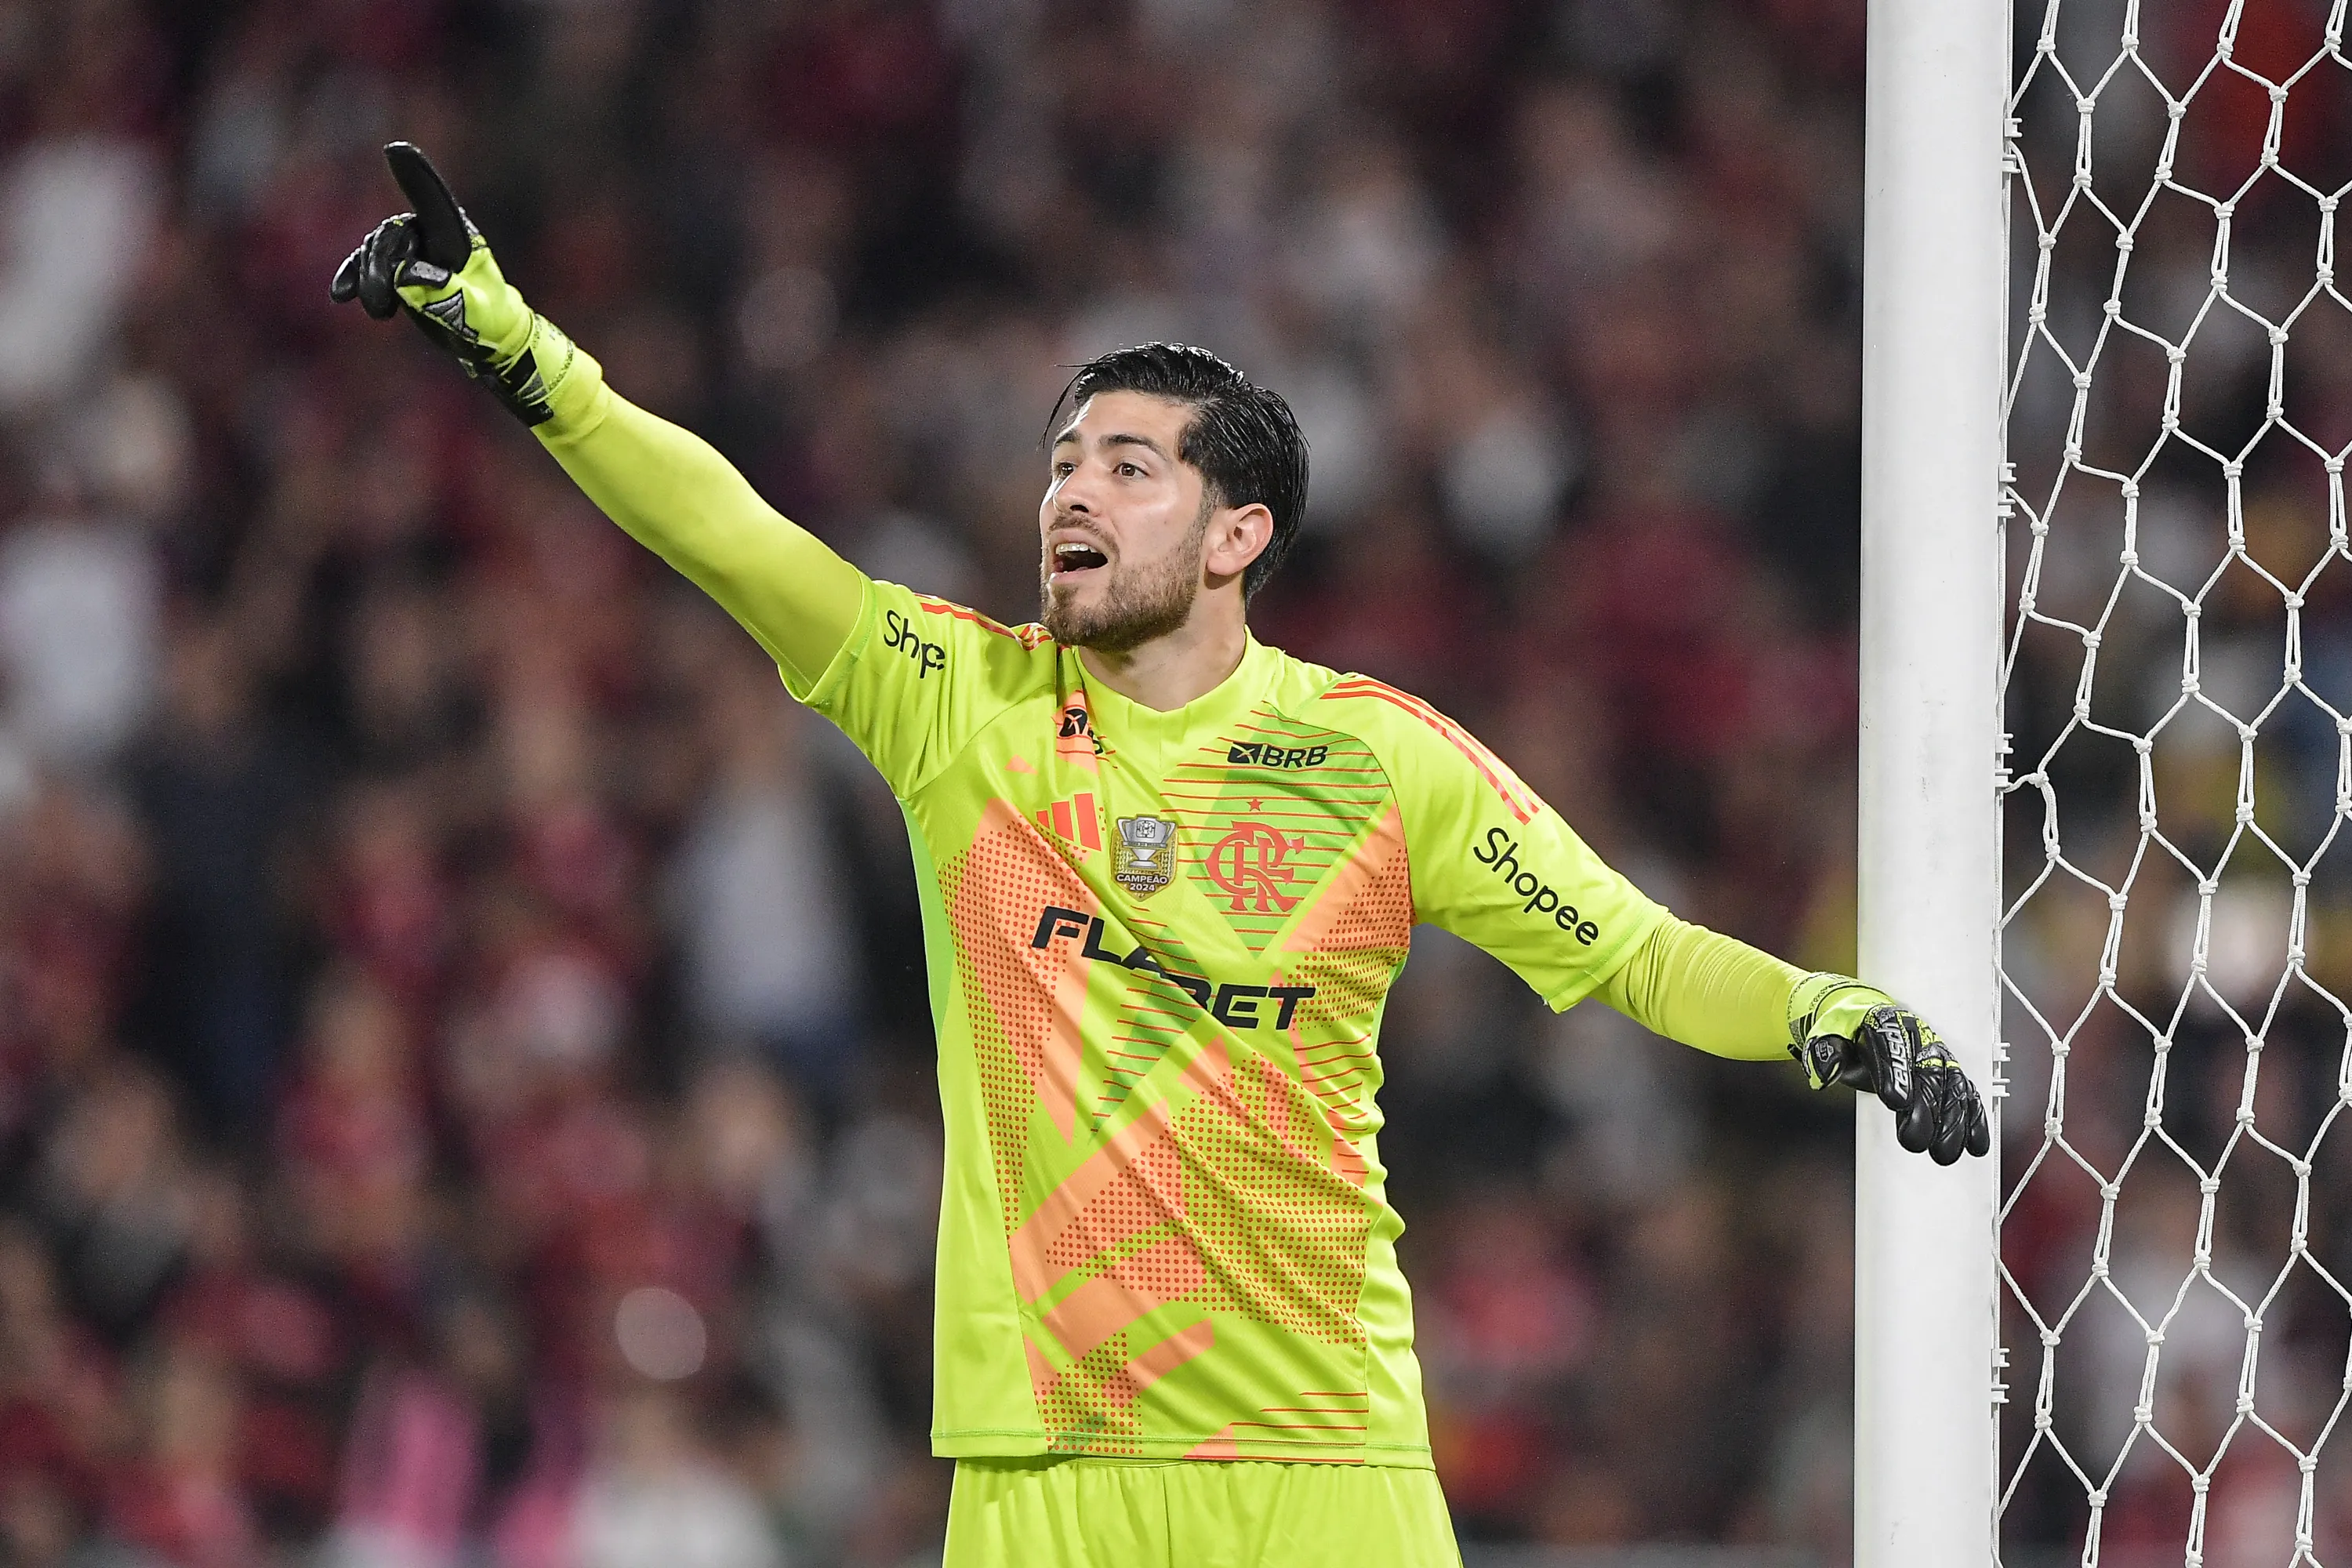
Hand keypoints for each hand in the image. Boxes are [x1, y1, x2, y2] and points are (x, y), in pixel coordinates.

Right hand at [329, 142, 576, 425]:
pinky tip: (340, 295)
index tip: (396, 149)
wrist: (486, 338)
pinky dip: (353, 277)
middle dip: (379, 270)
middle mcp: (431, 233)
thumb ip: (445, 292)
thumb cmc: (489, 322)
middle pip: (390, 235)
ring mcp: (412, 247)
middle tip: (383, 309)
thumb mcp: (474, 312)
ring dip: (369, 281)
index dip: (415, 174)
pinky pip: (364, 264)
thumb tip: (404, 275)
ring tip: (382, 313)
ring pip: (374, 250)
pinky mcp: (396, 266)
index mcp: (457, 237)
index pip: (433, 200)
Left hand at [1788, 975, 1990, 1165]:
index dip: (1896, 1075)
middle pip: (1927, 1075)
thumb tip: (1825, 1072)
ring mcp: (1936, 1055)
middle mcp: (1917, 1038)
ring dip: (1953, 1123)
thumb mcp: (1826, 1036)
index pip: (1892, 1049)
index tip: (1896, 1103)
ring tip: (1944, 1153)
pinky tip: (1976, 1144)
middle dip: (1926, 1110)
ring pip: (1952, 1088)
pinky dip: (1974, 1118)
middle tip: (1915, 1142)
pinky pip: (1967, 1094)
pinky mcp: (1948, 1071)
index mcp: (1884, 1023)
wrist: (1864, 1018)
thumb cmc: (1846, 1031)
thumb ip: (1825, 1053)